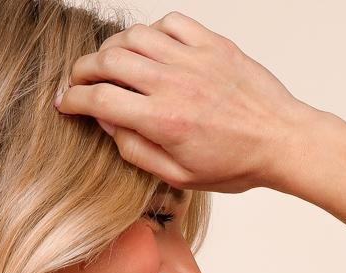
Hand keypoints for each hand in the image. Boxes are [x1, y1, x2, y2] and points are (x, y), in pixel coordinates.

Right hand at [54, 11, 317, 193]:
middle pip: (109, 61)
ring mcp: (194, 59)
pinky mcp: (213, 44)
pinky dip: (152, 31)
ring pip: (135, 36)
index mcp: (163, 121)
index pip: (100, 99)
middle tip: (76, 80)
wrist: (281, 141)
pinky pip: (171, 23)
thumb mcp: (178, 177)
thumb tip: (106, 125)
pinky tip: (149, 48)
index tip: (64, 103)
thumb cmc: (234, 165)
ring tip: (108, 63)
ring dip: (113, 48)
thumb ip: (136, 150)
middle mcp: (174, 84)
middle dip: (83, 69)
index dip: (74, 100)